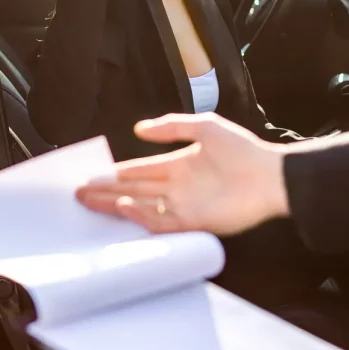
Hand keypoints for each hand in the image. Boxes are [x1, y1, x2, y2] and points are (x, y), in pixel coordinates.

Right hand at [75, 113, 288, 234]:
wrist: (270, 176)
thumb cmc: (242, 149)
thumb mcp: (205, 127)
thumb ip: (172, 126)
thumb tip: (138, 129)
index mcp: (179, 165)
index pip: (140, 170)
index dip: (116, 172)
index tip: (92, 173)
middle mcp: (177, 188)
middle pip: (134, 190)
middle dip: (107, 191)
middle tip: (78, 192)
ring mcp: (184, 206)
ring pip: (141, 208)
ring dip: (116, 205)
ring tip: (91, 201)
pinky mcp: (193, 222)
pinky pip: (161, 223)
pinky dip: (141, 218)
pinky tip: (124, 208)